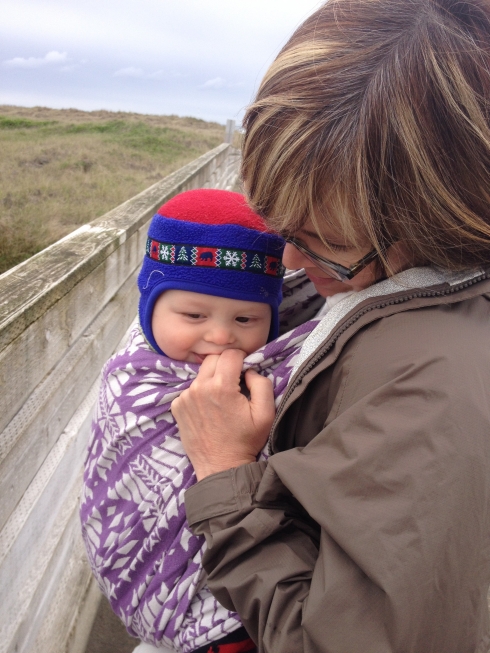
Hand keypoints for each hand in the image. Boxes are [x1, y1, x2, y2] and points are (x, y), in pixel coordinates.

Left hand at [171, 349, 274, 480]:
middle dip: (226, 366)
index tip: (245, 371)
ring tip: (221, 400)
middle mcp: (199, 388)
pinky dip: (200, 393)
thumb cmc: (246, 441)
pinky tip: (209, 409)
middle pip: (213, 359)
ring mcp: (185, 397)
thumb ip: (262, 383)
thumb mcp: (266, 413)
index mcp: (221, 386)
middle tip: (234, 384)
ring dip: (212, 379)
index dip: (241, 359)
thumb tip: (249, 370)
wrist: (221, 467)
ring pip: (201, 374)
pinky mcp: (177, 406)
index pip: (230, 354)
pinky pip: (191, 388)